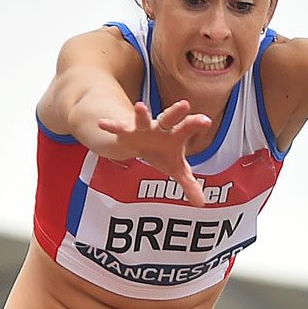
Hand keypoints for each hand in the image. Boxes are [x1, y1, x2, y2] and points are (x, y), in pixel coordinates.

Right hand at [96, 100, 213, 205]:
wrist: (139, 143)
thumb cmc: (162, 153)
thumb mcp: (176, 169)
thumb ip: (189, 184)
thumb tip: (201, 204)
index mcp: (175, 135)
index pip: (187, 128)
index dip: (196, 123)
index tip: (206, 120)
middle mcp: (160, 128)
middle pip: (169, 118)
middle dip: (175, 112)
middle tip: (185, 104)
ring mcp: (142, 128)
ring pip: (142, 119)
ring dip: (141, 114)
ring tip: (140, 106)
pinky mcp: (125, 131)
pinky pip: (117, 128)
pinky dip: (110, 126)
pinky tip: (102, 123)